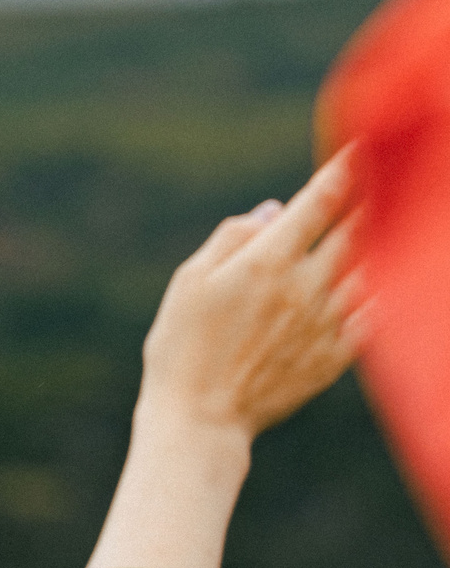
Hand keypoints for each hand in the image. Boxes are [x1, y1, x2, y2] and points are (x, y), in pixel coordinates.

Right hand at [138, 151, 362, 440]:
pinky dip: (376, 291)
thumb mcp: (189, 282)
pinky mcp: (336, 355)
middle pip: (356, 231)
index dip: (342, 171)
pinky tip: (374, 282)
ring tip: (384, 226)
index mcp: (266, 262)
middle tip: (385, 180)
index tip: (359, 148)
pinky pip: (372, 313)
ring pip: (369, 270)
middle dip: (371, 201)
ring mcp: (326, 323)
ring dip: (377, 245)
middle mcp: (305, 287)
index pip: (318, 203)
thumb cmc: (180, 347)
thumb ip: (232, 238)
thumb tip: (272, 211)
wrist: (201, 419)